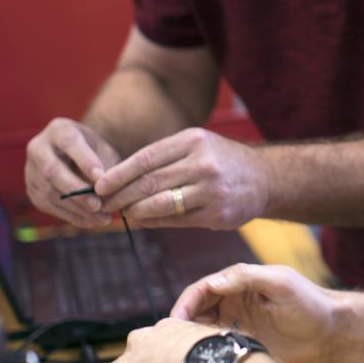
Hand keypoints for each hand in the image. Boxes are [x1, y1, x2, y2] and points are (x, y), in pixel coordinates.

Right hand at [25, 119, 120, 225]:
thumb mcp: (103, 149)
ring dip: (77, 208)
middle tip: (99, 205)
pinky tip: (90, 222)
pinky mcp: (32, 190)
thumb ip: (106, 165)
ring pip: (50, 192)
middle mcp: (38, 147)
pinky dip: (71, 216)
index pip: (70, 143)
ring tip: (101, 218)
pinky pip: (49, 206)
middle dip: (77, 190)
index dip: (84, 160)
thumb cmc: (94, 150)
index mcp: (58, 129)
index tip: (100, 177)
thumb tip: (107, 190)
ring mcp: (31, 170)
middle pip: (52, 171)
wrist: (76, 155)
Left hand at [93, 128, 268, 227]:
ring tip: (122, 213)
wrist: (264, 178)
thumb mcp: (196, 146)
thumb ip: (163, 160)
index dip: (118, 174)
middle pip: (149, 183)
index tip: (99, 186)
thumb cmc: (220, 161)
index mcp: (193, 140)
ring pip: (159, 204)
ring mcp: (212, 190)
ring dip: (134, 211)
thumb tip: (120, 180)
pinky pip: (176, 221)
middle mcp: (203, 163)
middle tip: (102, 204)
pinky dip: (153, 222)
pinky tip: (143, 220)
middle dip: (120, 196)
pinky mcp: (217, 214)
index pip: (146, 158)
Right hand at [171, 263, 341, 362]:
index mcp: (240, 282)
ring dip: (192, 341)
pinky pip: (218, 348)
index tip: (174, 323)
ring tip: (184, 358)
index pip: (203, 289)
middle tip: (171, 345)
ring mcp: (239, 323)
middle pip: (198, 310)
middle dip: (182, 324)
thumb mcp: (280, 283)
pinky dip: (207, 354)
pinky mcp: (244, 344)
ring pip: (204, 330)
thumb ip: (248, 277)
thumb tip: (213, 282)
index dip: (185, 303)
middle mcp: (235, 300)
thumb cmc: (309, 303)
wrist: (331, 333)